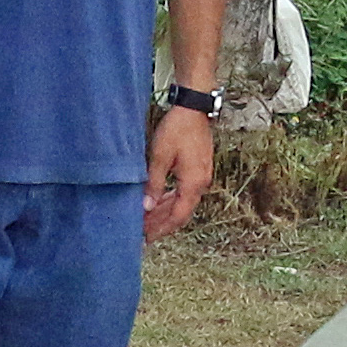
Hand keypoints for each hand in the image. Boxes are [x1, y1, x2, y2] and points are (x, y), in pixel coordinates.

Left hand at [146, 104, 214, 239]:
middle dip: (162, 223)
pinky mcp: (199, 169)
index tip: (147, 237)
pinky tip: (161, 201)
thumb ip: (154, 184)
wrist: (194, 108)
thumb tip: (147, 207)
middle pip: (181, 212)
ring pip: (183, 202)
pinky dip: (172, 199)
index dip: (162, 229)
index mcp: (193, 183)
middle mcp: (201, 183)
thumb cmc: (177, 129)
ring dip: (167, 212)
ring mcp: (202, 176)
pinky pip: (186, 191)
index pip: (177, 216)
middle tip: (144, 232)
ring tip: (149, 220)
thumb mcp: (160, 157)